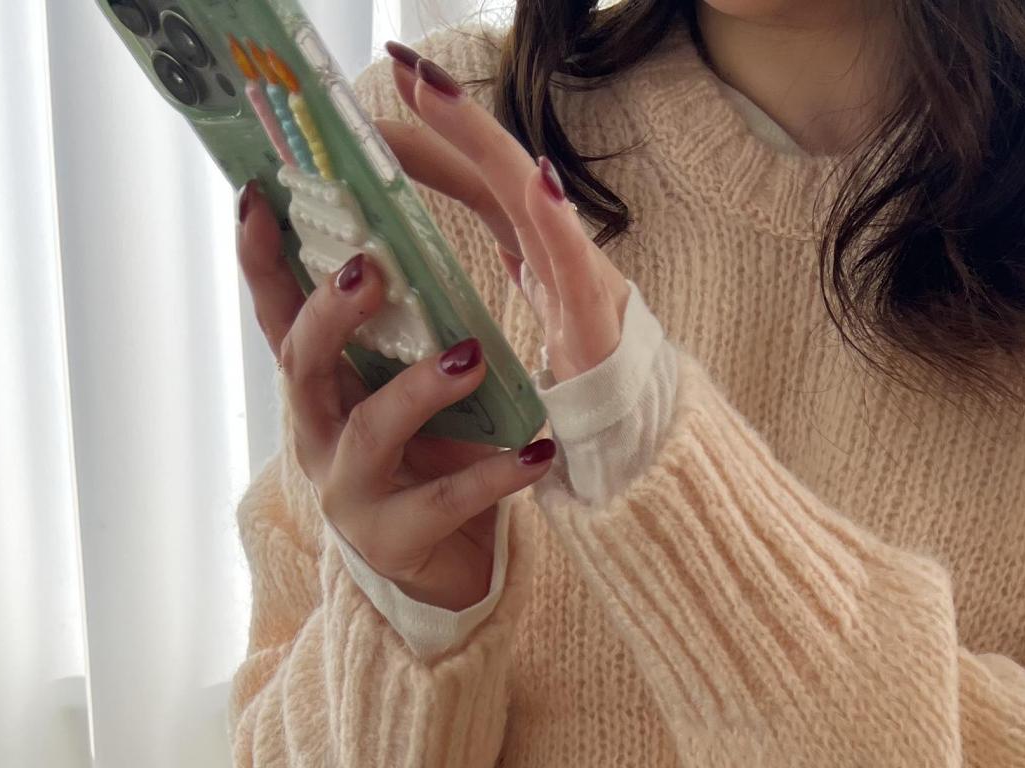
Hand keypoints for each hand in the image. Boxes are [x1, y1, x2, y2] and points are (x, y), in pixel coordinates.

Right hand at [234, 181, 556, 614]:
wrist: (444, 570)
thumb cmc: (428, 462)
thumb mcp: (407, 387)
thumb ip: (406, 329)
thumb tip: (411, 234)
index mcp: (320, 389)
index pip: (276, 315)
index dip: (259, 260)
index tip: (256, 195)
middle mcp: (318, 437)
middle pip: (303, 365)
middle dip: (331, 315)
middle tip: (370, 269)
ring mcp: (351, 493)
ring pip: (370, 432)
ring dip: (419, 390)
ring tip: (471, 356)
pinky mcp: (397, 543)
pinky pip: (447, 501)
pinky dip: (495, 474)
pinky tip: (537, 453)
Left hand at [381, 40, 629, 385]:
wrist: (642, 443)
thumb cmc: (588, 381)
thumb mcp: (536, 314)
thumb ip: (516, 266)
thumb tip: (480, 233)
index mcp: (536, 248)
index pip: (478, 181)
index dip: (435, 139)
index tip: (382, 102)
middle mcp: (558, 249)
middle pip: (499, 171)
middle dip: (451, 115)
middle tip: (404, 67)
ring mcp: (580, 278)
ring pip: (529, 198)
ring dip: (484, 141)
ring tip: (438, 93)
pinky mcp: (598, 321)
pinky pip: (576, 265)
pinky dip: (557, 219)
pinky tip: (539, 181)